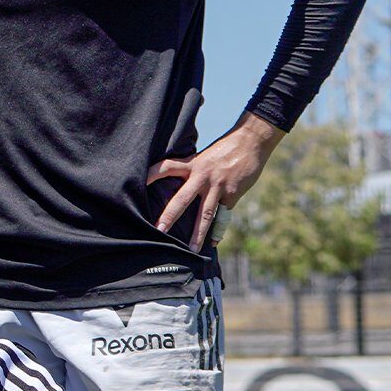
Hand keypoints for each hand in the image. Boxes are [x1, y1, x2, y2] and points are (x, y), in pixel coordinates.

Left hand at [148, 114, 285, 251]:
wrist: (251, 142)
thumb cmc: (225, 149)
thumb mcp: (204, 156)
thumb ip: (193, 171)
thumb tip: (180, 186)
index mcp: (193, 164)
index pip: (167, 167)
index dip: (152, 174)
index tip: (139, 182)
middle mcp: (203, 176)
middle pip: (182, 198)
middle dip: (170, 216)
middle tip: (159, 230)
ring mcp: (218, 187)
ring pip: (205, 214)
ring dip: (198, 234)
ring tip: (191, 249)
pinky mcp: (232, 195)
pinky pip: (223, 217)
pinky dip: (218, 230)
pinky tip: (213, 242)